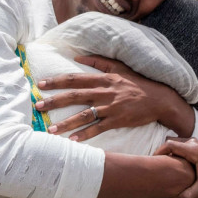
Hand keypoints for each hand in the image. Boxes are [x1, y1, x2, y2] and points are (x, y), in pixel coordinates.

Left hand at [38, 55, 193, 140]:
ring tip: (51, 130)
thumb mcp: (119, 67)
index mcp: (103, 78)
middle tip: (38, 105)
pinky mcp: (118, 120)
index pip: (75, 78)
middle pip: (75, 96)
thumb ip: (98, 61)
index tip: (41, 84)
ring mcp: (111, 107)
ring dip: (66, 123)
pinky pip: (98, 128)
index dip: (58, 81)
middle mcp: (105, 92)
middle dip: (55, 101)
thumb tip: (77, 56)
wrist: (159, 99)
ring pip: (84, 115)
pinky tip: (73, 141)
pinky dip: (85, 135)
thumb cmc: (137, 82)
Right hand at [155, 137, 197, 197]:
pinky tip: (170, 164)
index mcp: (194, 150)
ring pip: (173, 143)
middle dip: (160, 152)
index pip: (170, 144)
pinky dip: (171, 152)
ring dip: (166, 152)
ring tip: (161, 165)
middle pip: (169, 142)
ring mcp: (193, 142)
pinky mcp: (193, 145)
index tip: (152, 163)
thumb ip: (189, 195)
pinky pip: (177, 145)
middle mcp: (192, 143)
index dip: (159, 152)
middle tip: (155, 165)